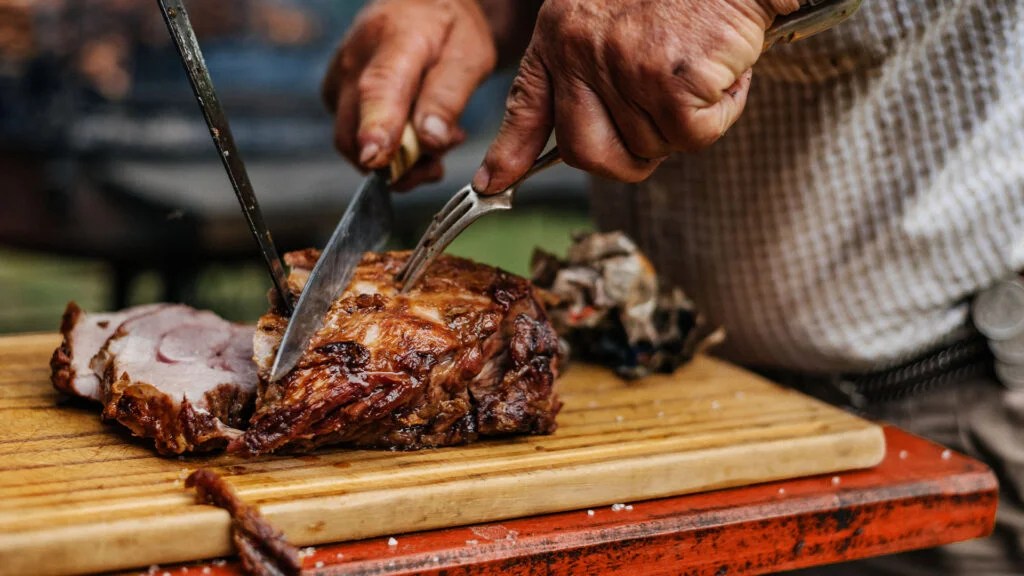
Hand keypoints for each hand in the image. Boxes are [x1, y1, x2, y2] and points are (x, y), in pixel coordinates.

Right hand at [322, 0, 496, 190]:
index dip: (376, 127)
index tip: (377, 157)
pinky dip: (385, 150)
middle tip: (444, 150)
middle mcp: (354, 59)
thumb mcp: (469, 56)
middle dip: (400, 163)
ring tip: (435, 138)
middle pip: (355, 131)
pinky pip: (352, 139)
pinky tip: (414, 132)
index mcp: (395, 40)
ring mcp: (338, 78)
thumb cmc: (449, 30)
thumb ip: (449, 97)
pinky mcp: (334, 95)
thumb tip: (430, 140)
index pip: (379, 89)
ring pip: (351, 143)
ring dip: (395, 160)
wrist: (422, 8)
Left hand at [472, 0, 798, 193]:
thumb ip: (588, 65)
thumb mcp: (609, 12)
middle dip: (627, 160)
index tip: (493, 184)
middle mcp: (580, 52)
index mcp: (561, 33)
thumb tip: (582, 140)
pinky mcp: (669, 81)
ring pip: (651, 147)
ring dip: (687, 123)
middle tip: (664, 127)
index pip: (527, 104)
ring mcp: (623, 68)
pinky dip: (721, 113)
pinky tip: (727, 71)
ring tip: (702, 69)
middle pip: (587, 153)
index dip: (509, 153)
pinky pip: (693, 137)